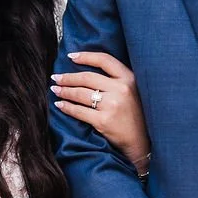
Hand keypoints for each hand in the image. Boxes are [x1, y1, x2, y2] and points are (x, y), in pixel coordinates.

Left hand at [52, 51, 149, 168]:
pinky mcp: (104, 121)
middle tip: (56, 78)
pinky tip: (60, 104)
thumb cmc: (134, 114)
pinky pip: (79, 111)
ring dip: (65, 91)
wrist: (141, 141)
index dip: (85, 56)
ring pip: (81, 93)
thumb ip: (116, 79)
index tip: (71, 56)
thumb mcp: (132, 90)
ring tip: (56, 90)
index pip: (104, 60)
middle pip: (87, 77)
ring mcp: (112, 105)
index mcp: (129, 78)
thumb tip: (86, 70)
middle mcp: (121, 89)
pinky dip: (67, 107)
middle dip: (68, 77)